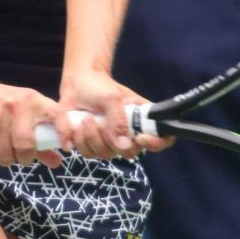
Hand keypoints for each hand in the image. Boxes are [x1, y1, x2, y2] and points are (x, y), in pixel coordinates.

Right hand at [0, 75, 67, 170]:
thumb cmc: (0, 104)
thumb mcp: (23, 112)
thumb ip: (41, 138)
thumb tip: (57, 162)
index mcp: (32, 100)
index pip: (56, 114)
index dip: (64, 132)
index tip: (66, 147)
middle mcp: (15, 107)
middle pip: (26, 148)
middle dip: (24, 158)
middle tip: (18, 155)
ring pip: (6, 157)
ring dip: (4, 161)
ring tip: (1, 151)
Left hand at [58, 69, 176, 160]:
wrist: (76, 84)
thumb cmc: (98, 86)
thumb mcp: (111, 97)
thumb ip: (118, 120)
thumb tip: (124, 145)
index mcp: (142, 119)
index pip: (163, 139)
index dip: (156, 144)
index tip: (140, 138)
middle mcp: (129, 134)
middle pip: (129, 153)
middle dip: (111, 140)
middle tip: (98, 121)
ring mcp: (111, 141)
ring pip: (106, 154)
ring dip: (91, 137)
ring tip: (85, 118)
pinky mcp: (93, 145)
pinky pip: (88, 153)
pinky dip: (79, 140)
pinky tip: (78, 124)